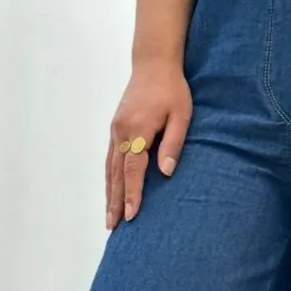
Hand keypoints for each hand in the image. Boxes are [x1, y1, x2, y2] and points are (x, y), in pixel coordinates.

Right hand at [105, 59, 191, 228]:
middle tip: (113, 226)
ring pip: (110, 168)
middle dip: (116, 201)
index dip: (133, 193)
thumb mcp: (181, 115)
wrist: (153, 63)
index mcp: (137, 129)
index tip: (132, 215)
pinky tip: (111, 193)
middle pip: (117, 174)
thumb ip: (174, 143)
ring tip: (109, 217)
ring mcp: (116, 130)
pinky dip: (110, 179)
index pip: (134, 169)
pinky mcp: (116, 128)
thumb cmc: (172, 90)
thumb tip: (167, 171)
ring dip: (110, 194)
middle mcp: (122, 132)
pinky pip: (110, 159)